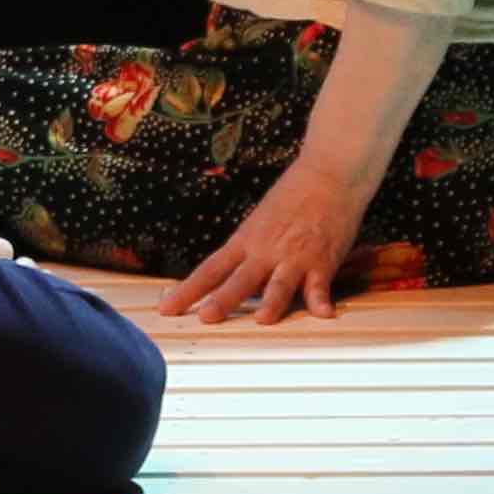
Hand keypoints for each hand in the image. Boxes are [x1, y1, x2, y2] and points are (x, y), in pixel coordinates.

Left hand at [168, 161, 369, 322]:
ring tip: (263, 320)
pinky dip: (320, 299)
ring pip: (279, 284)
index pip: (211, 270)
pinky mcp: (322, 259)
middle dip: (223, 300)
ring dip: (272, 302)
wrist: (327, 173)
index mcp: (246, 241)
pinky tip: (322, 313)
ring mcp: (294, 256)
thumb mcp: (260, 221)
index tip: (166, 309)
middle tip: (206, 318)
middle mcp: (266, 251)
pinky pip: (320, 284)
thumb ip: (248, 250)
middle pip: (240, 280)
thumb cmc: (293, 196)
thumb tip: (232, 275)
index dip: (188, 290)